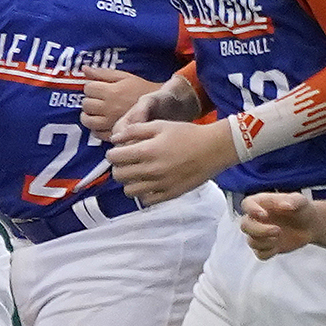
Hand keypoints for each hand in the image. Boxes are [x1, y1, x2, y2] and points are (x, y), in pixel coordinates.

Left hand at [82, 65, 190, 138]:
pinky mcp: (116, 133)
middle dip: (89, 101)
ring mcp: (111, 122)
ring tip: (96, 113)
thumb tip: (84, 69)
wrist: (162, 105)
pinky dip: (96, 129)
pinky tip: (102, 124)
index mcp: (112, 91)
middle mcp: (109, 107)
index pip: (88, 88)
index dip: (91, 87)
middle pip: (86, 104)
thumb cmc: (143, 89)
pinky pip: (97, 133)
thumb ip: (103, 74)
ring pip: (88, 121)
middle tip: (97, 100)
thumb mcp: (125, 77)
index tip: (97, 88)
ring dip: (88, 116)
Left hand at [105, 114, 233, 202]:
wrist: (213, 149)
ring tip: (137, 173)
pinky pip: (146, 200)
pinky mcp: (170, 194)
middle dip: (118, 167)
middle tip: (127, 162)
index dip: (112, 153)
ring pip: (129, 191)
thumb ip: (134, 130)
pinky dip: (143, 193)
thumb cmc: (187, 134)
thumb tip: (115, 139)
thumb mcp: (160, 125)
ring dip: (129, 182)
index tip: (117, 152)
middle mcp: (151, 170)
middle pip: (118, 175)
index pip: (114, 158)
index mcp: (147, 151)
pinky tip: (150, 183)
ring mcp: (160, 185)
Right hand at [239, 191, 313, 258]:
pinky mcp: (266, 247)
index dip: (251, 210)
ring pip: (251, 241)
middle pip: (245, 225)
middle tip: (278, 230)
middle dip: (259, 230)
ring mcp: (260, 234)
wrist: (309, 225)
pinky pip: (260, 254)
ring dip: (265, 242)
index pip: (247, 204)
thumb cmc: (302, 209)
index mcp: (261, 203)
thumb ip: (293, 200)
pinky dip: (268, 253)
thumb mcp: (301, 200)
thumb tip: (285, 206)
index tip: (264, 215)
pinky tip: (278, 247)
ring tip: (280, 236)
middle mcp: (257, 218)